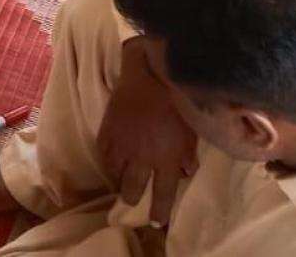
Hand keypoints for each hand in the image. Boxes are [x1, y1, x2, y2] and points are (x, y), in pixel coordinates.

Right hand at [97, 39, 198, 225]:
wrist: (150, 73)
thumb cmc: (176, 100)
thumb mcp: (191, 131)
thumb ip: (187, 154)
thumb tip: (183, 171)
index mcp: (167, 159)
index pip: (164, 194)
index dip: (159, 211)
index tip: (156, 222)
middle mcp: (142, 158)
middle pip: (133, 189)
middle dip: (133, 197)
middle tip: (133, 198)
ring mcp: (122, 145)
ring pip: (116, 174)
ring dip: (119, 179)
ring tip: (121, 180)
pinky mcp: (107, 131)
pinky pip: (104, 155)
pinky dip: (108, 160)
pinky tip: (112, 160)